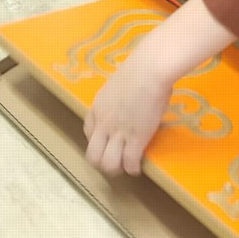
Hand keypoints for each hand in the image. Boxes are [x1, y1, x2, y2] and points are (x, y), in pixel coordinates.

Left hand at [84, 0, 235, 176]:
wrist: (150, 68)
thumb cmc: (141, 68)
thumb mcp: (122, 83)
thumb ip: (121, 96)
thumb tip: (132, 98)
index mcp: (98, 107)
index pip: (87, 131)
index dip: (97, 139)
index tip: (108, 140)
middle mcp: (103, 123)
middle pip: (92, 155)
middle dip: (102, 162)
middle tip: (115, 161)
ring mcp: (118, 133)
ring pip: (107, 164)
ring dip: (116, 168)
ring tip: (126, 166)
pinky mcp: (135, 140)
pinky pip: (129, 163)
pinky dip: (133, 169)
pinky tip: (139, 168)